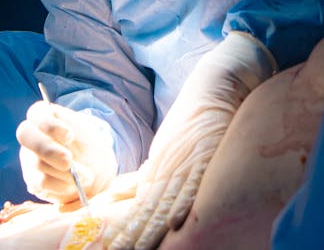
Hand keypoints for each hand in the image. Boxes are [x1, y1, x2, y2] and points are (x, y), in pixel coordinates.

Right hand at [17, 101, 117, 204]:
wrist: (96, 173)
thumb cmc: (90, 148)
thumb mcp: (89, 135)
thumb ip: (77, 132)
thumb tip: (66, 142)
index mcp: (45, 116)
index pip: (36, 113)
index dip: (50, 124)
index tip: (69, 136)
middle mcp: (31, 134)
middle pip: (24, 134)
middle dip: (47, 149)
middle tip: (68, 161)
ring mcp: (28, 157)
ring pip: (37, 162)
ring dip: (64, 172)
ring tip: (86, 176)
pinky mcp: (31, 179)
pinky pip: (41, 182)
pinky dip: (61, 185)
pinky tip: (73, 184)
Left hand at [106, 33, 273, 249]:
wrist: (212, 90)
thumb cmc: (190, 123)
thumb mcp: (163, 151)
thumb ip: (145, 177)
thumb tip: (123, 197)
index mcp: (157, 171)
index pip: (138, 208)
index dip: (125, 229)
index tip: (111, 247)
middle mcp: (167, 171)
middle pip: (147, 212)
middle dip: (132, 235)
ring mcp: (185, 167)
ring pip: (164, 204)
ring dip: (152, 229)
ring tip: (138, 249)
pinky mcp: (204, 159)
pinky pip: (192, 187)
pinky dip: (183, 204)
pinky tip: (176, 224)